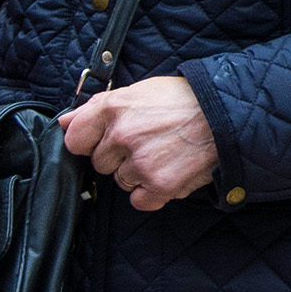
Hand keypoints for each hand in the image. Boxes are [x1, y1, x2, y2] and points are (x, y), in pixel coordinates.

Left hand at [58, 75, 217, 211]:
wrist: (226, 116)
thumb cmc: (182, 101)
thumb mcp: (138, 91)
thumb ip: (96, 108)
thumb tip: (64, 122)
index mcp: (113, 108)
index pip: (75, 139)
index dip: (89, 141)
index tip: (105, 140)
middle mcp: (123, 135)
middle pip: (100, 163)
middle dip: (119, 157)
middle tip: (148, 142)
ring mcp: (140, 162)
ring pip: (121, 181)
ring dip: (138, 173)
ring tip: (164, 153)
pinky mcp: (159, 185)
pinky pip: (139, 200)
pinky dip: (152, 192)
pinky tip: (169, 171)